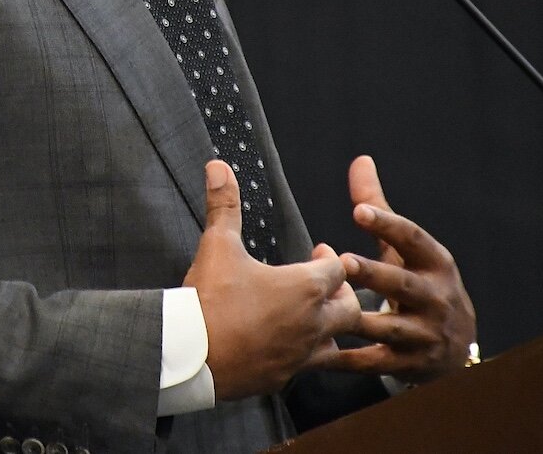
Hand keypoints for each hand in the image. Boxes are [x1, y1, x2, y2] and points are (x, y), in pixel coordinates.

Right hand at [183, 160, 361, 399]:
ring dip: (330, 328)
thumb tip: (219, 166)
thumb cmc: (210, 298)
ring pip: (337, 343)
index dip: (330, 258)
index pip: (338, 268)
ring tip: (313, 317)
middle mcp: (313, 323)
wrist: (193, 355)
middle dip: (341, 293)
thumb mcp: (217, 246)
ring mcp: (302, 354)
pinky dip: (305, 353)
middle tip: (324, 284)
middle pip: (350, 308)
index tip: (319, 251)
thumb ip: (223, 205)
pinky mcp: (285, 377)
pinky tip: (288, 346)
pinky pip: (309, 366)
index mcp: (305, 287)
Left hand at [328, 155, 476, 383]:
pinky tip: (320, 352)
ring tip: (329, 308)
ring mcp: (425, 334)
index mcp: (435, 264)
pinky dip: (349, 360)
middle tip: (344, 261)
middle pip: (403, 285)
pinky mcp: (409, 365)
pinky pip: (376, 362)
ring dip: (359, 319)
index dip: (388, 225)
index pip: (413, 240)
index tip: (359, 211)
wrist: (456, 347)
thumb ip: (379, 208)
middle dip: (375, 275)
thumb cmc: (420, 283)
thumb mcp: (407, 249)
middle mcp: (435, 299)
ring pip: (390, 328)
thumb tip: (360, 160)